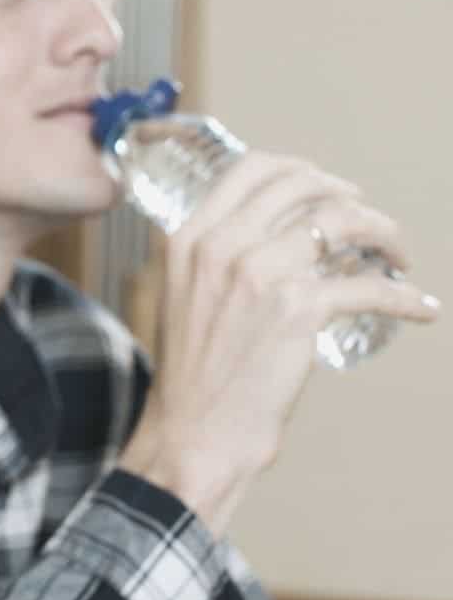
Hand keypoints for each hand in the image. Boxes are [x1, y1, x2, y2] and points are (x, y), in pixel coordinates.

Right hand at [119, 152, 439, 533]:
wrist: (193, 431)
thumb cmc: (193, 375)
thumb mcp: (180, 296)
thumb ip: (212, 258)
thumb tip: (265, 236)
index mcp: (189, 237)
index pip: (252, 169)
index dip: (300, 170)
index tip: (326, 187)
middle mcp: (221, 244)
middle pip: (303, 186)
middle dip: (349, 196)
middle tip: (368, 222)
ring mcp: (259, 273)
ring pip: (343, 223)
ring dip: (385, 234)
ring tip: (398, 256)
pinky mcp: (297, 310)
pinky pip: (369, 287)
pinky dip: (405, 297)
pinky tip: (419, 307)